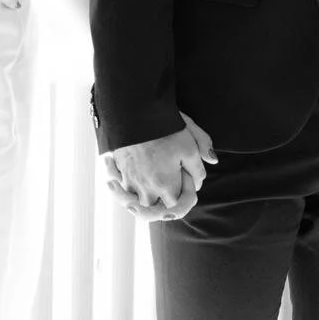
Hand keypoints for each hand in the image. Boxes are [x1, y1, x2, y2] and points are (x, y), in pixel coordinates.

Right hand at [102, 113, 217, 221]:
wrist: (134, 112)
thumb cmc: (164, 130)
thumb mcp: (191, 147)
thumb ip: (199, 169)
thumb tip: (200, 181)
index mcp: (166, 187)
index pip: (179, 206)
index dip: (187, 192)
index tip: (186, 173)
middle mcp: (146, 191)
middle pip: (159, 206)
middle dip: (167, 195)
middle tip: (172, 172)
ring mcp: (129, 183)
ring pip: (140, 201)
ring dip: (148, 194)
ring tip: (155, 173)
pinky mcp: (118, 173)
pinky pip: (125, 190)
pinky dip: (130, 187)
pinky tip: (138, 171)